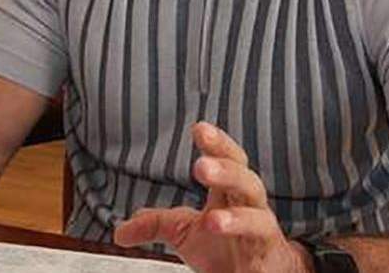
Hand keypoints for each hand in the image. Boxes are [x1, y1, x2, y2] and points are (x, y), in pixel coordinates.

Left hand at [113, 122, 312, 272]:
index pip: (228, 160)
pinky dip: (250, 249)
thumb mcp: (185, 234)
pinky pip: (263, 251)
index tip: (199, 129)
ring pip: (259, 218)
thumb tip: (120, 230)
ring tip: (213, 221)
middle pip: (246, 181)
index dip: (217, 144)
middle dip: (226, 172)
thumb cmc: (227, 249)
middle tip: (201, 167)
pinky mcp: (269, 260)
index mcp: (229, 194)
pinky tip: (236, 250)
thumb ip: (155, 225)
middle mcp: (250, 208)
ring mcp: (262, 234)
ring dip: (237, 219)